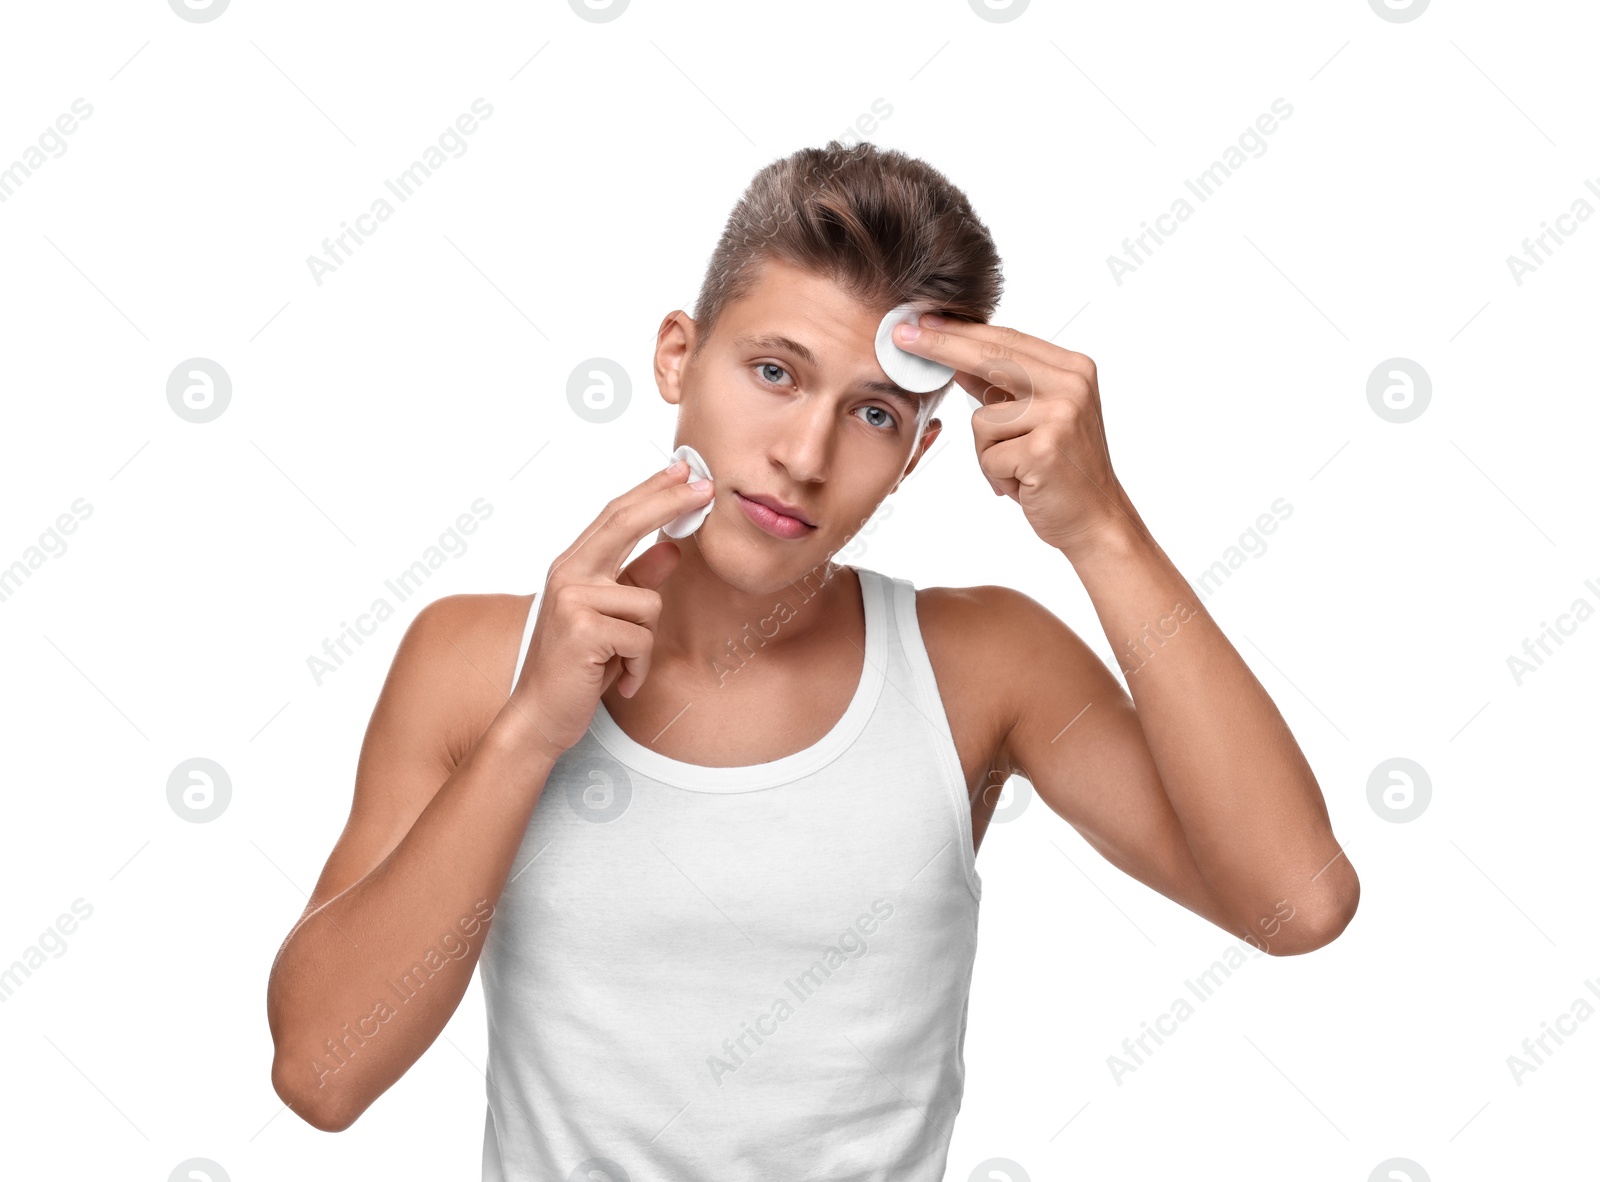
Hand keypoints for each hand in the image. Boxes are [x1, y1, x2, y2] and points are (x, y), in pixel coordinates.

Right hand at [506, 458, 714, 755]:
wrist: (540, 716)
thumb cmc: (575, 668)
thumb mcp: (611, 618)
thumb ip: (637, 579)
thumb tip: (671, 548)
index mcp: (572, 567)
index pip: (615, 516)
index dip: (650, 489)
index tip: (682, 470)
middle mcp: (567, 575)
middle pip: (625, 523)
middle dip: (668, 501)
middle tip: (705, 488)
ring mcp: (572, 600)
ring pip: (649, 603)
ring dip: (645, 643)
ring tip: (621, 663)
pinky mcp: (583, 630)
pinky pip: (641, 638)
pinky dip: (637, 667)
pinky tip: (618, 681)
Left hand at [894, 313, 1141, 560]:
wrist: (1097, 519)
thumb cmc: (1060, 471)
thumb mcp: (1037, 418)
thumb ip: (1002, 388)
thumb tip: (955, 360)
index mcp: (1072, 369)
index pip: (1006, 340)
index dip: (961, 330)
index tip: (922, 320)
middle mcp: (1071, 385)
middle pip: (991, 358)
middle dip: (940, 347)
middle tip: (901, 336)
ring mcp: (1061, 416)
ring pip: (982, 420)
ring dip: (988, 453)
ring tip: (1018, 470)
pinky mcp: (1044, 450)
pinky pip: (988, 456)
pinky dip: (997, 476)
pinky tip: (1024, 486)